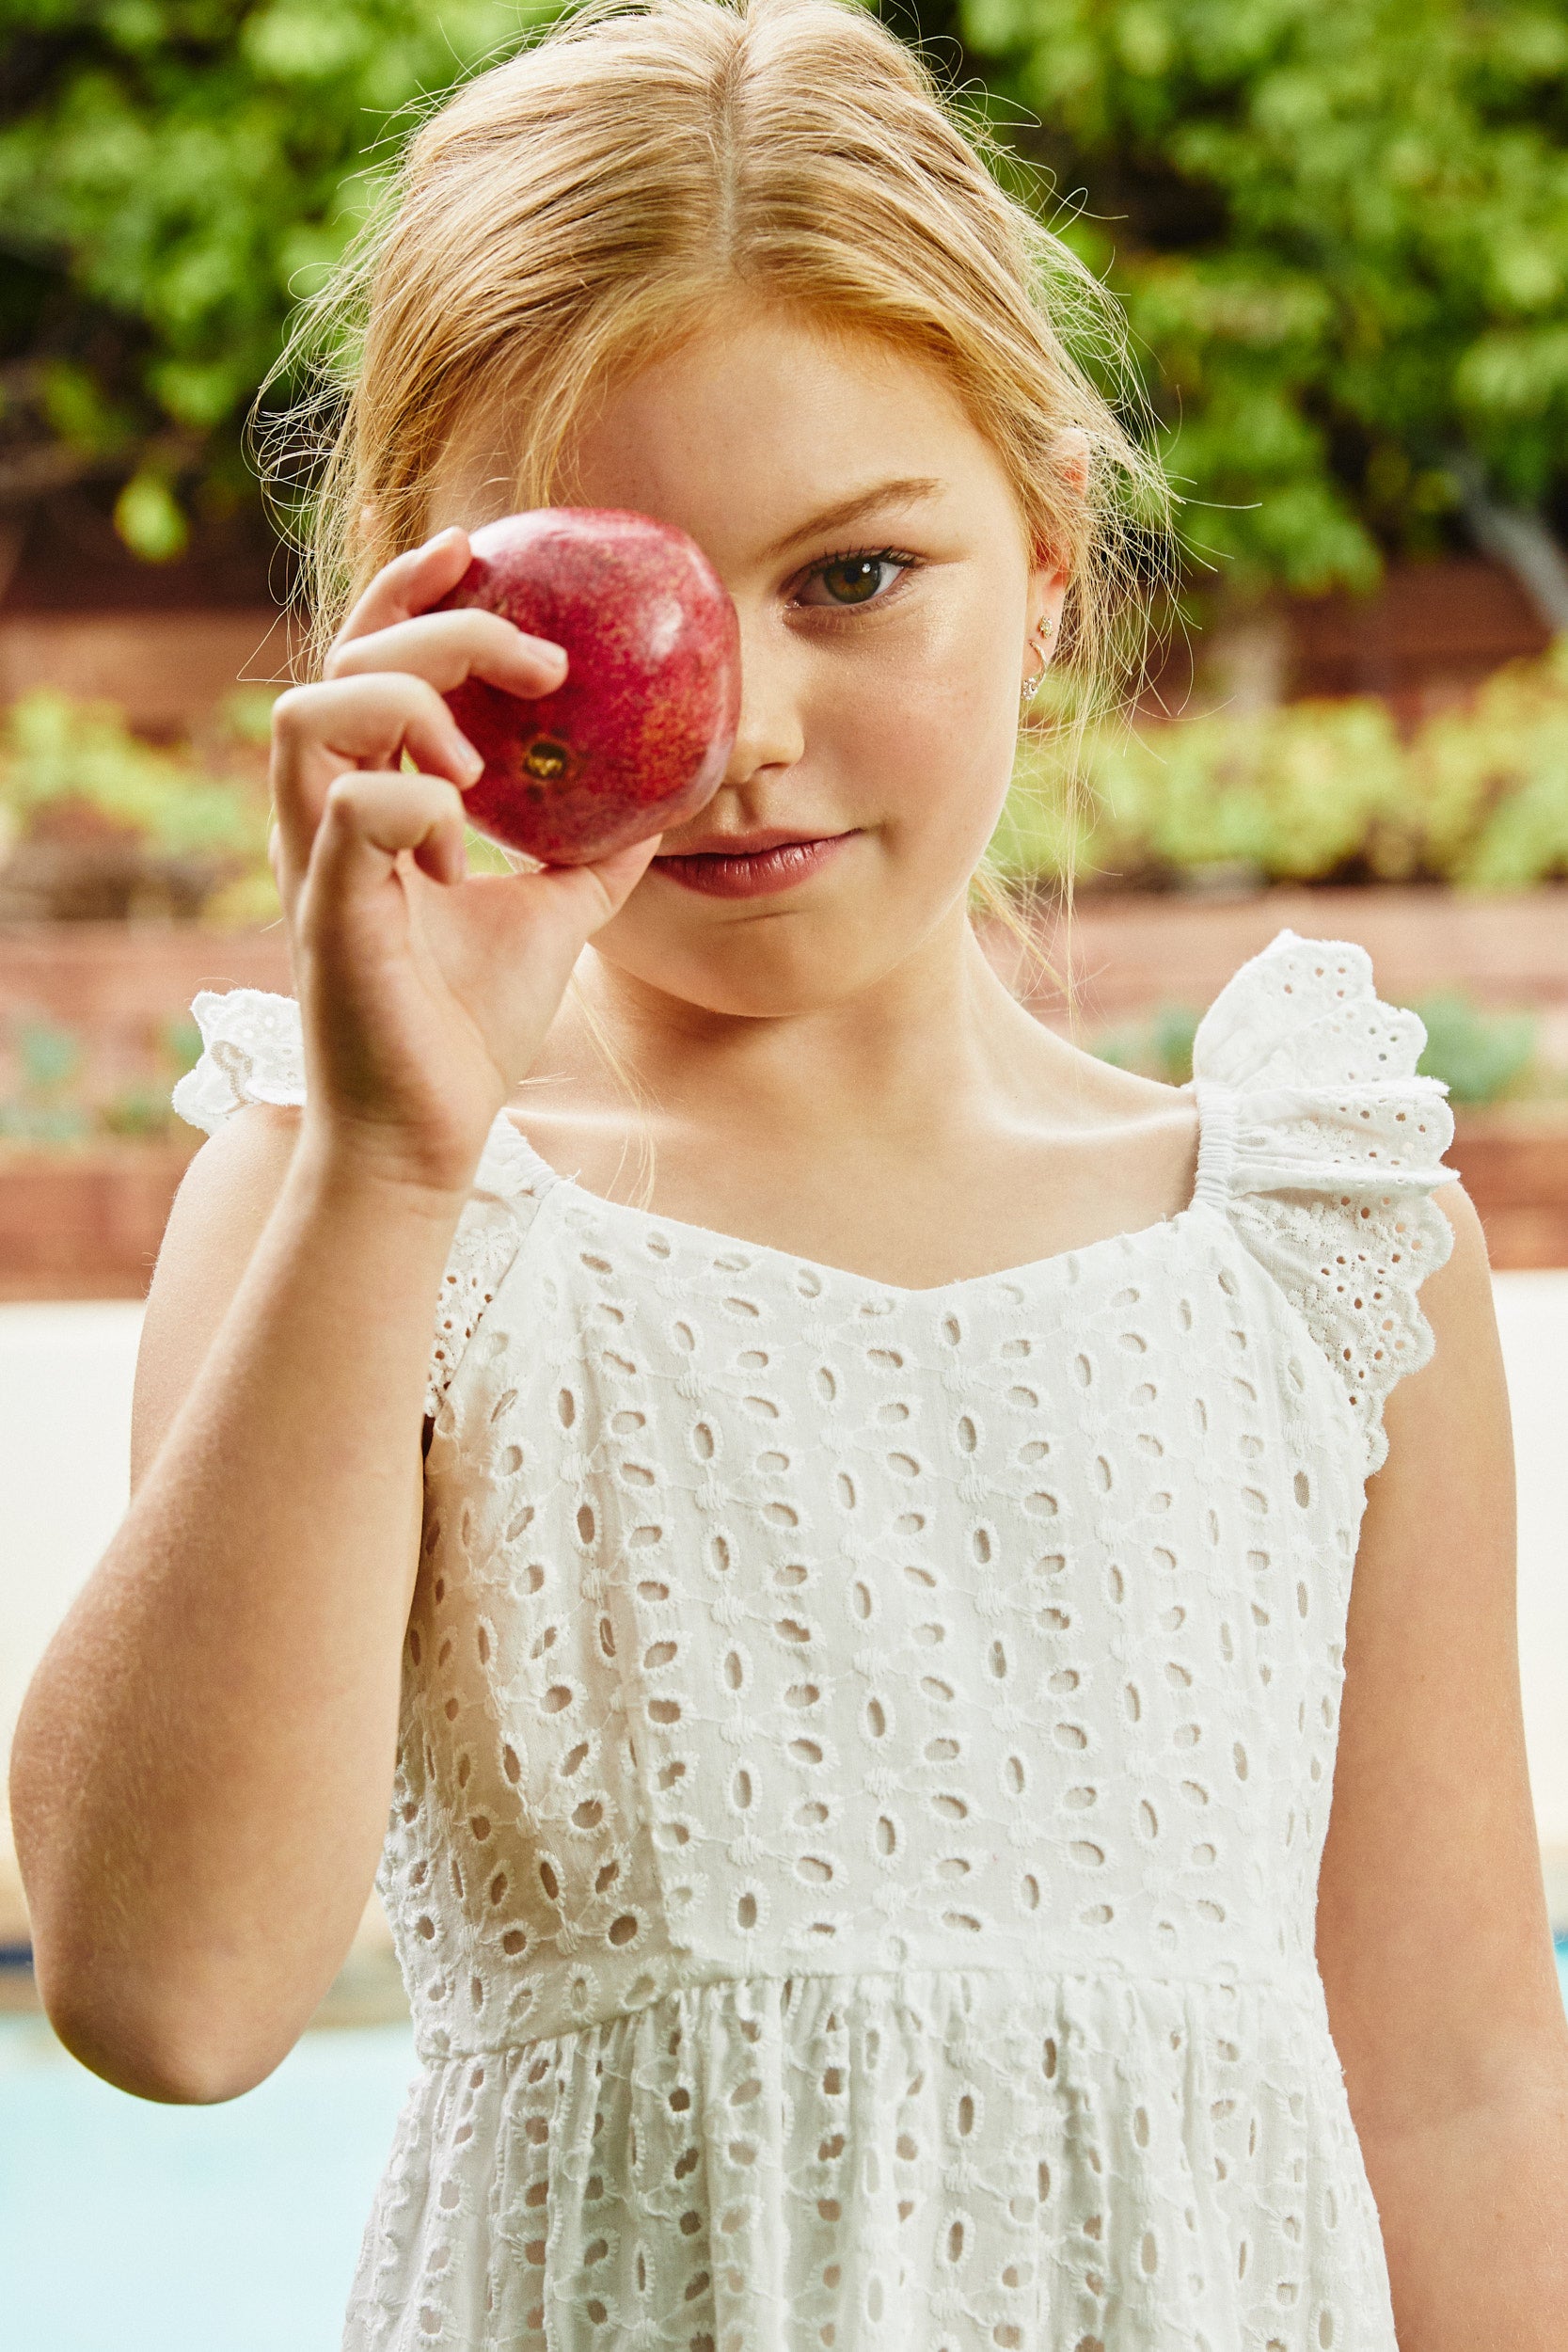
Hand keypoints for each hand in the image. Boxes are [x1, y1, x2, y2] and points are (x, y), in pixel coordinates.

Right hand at [269, 526, 660, 1197]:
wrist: (432, 1130)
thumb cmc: (471, 1027)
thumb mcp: (554, 916)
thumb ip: (592, 853)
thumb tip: (667, 801)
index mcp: (371, 802)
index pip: (367, 658)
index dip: (409, 590)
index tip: (477, 549)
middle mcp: (329, 818)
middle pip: (344, 662)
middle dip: (441, 634)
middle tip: (540, 665)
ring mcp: (319, 865)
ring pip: (308, 715)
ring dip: (404, 712)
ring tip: (477, 770)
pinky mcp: (329, 917)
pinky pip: (349, 816)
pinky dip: (413, 809)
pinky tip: (461, 857)